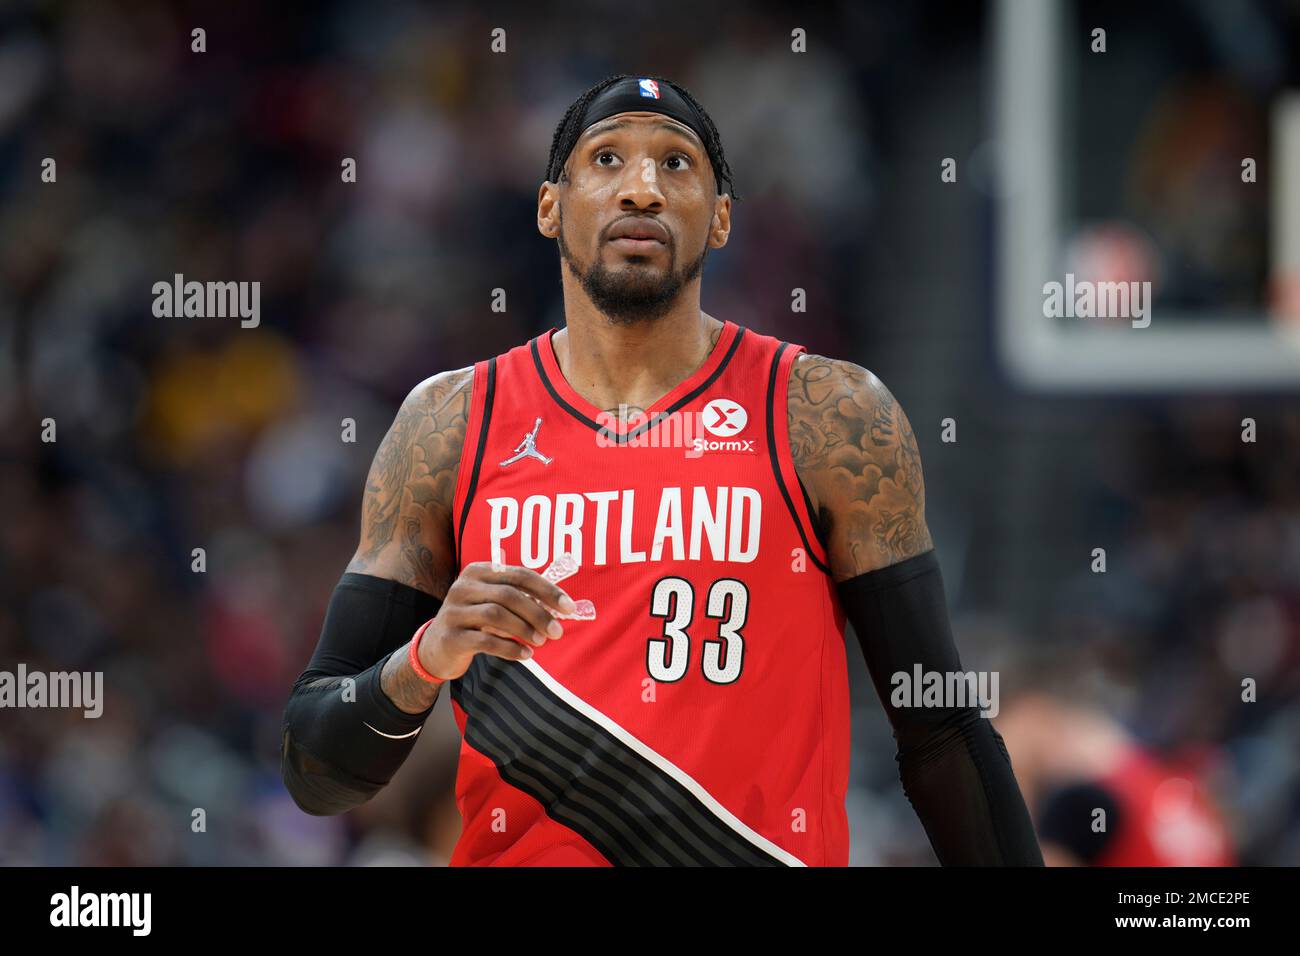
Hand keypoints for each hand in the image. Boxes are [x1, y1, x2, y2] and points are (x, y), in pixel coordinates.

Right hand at [416, 560, 577, 679]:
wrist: (436, 648)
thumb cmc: (475, 622)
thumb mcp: (494, 603)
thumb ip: (522, 600)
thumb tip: (562, 608)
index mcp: (478, 571)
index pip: (520, 575)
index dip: (548, 590)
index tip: (569, 607)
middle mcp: (463, 586)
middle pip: (509, 594)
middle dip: (539, 613)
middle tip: (557, 631)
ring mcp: (454, 611)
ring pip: (497, 615)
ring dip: (525, 629)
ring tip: (541, 641)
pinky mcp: (451, 637)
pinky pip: (486, 641)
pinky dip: (510, 649)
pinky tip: (525, 655)